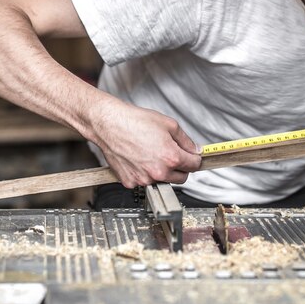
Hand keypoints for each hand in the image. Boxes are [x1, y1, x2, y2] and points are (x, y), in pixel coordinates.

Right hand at [87, 96, 201, 188]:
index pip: (194, 165)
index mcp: (171, 158)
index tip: (192, 156)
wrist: (109, 125)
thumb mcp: (168, 124)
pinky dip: (145, 173)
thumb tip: (194, 149)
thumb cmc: (135, 122)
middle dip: (181, 167)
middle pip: (181, 177)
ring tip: (152, 153)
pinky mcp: (130, 182)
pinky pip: (144, 181)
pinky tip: (139, 159)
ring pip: (162, 180)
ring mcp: (143, 179)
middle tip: (172, 154)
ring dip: (162, 171)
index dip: (194, 158)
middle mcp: (158, 172)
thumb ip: (185, 140)